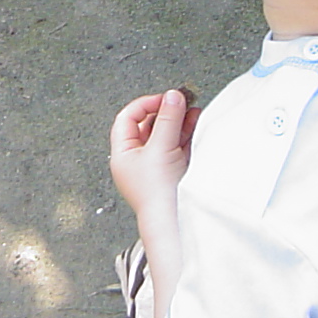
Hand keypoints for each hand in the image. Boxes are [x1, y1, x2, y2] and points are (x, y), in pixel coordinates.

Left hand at [109, 87, 200, 218]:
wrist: (173, 221)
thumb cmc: (158, 195)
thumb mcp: (160, 148)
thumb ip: (167, 119)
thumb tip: (172, 97)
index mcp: (123, 154)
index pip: (127, 119)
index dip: (145, 105)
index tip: (163, 99)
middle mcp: (137, 159)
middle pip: (149, 125)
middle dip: (166, 111)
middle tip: (180, 102)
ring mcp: (155, 165)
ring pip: (165, 134)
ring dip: (178, 120)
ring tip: (191, 110)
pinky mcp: (172, 170)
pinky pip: (177, 145)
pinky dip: (186, 133)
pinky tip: (195, 123)